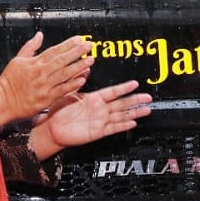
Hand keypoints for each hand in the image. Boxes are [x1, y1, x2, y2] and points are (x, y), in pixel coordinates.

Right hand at [0, 33, 94, 126]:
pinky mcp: (46, 99)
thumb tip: (39, 35)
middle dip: (77, 52)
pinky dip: (72, 85)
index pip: (55, 50)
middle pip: (62, 60)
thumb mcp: (18, 60)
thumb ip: (30, 47)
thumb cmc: (9, 81)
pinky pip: (62, 90)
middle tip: (89, 45)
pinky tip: (82, 79)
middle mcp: (41, 73)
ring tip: (90, 60)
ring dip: (79, 66)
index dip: (68, 44)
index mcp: (35, 62)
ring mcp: (44, 86)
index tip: (79, 39)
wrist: (2, 101)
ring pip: (65, 74)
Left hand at [34, 81, 152, 151]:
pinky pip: (113, 128)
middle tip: (147, 97)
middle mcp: (99, 109)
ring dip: (134, 113)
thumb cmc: (58, 111)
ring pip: (121, 116)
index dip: (124, 88)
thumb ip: (78, 81)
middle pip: (121, 104)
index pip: (113, 92)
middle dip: (135, 100)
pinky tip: (133, 123)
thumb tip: (85, 68)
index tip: (135, 84)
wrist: (52, 128)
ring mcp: (100, 121)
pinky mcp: (98, 132)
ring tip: (146, 109)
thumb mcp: (69, 93)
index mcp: (94, 99)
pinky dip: (123, 125)